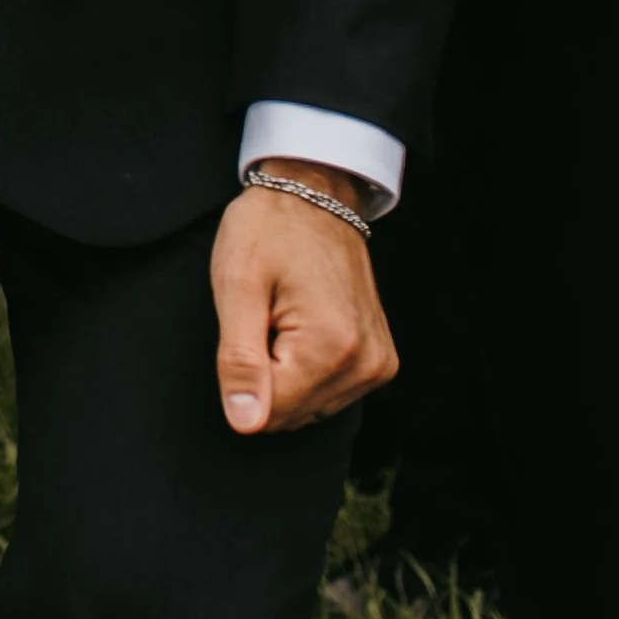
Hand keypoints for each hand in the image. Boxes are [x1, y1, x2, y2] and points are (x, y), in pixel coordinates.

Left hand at [210, 175, 395, 436]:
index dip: (242, 376)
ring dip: (285, 372)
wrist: (316, 195)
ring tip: (284, 317)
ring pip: (309, 408)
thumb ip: (240, 360)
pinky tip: (302, 326)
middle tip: (265, 318)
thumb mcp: (237, 286)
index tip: (250, 325)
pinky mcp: (380, 362)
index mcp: (332, 346)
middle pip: (291, 415)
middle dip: (265, 375)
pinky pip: (329, 393)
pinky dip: (306, 369)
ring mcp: (378, 365)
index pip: (270, 413)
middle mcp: (366, 364)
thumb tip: (245, 424)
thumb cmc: (269, 230)